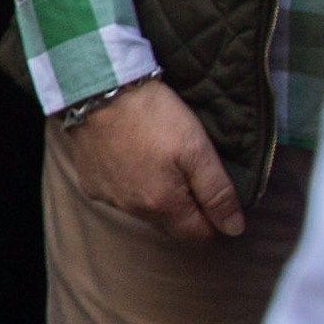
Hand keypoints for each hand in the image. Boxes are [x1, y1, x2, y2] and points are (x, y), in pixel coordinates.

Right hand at [59, 77, 242, 244]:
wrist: (98, 90)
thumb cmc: (154, 115)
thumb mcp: (197, 149)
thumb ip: (217, 192)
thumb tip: (234, 229)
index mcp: (163, 205)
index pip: (198, 233)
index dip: (213, 218)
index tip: (214, 192)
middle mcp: (133, 210)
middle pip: (170, 224)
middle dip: (185, 208)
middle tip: (189, 172)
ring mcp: (108, 197)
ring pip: (143, 210)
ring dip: (155, 196)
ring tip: (158, 161)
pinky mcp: (89, 183)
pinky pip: (118, 195)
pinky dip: (129, 184)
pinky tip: (129, 158)